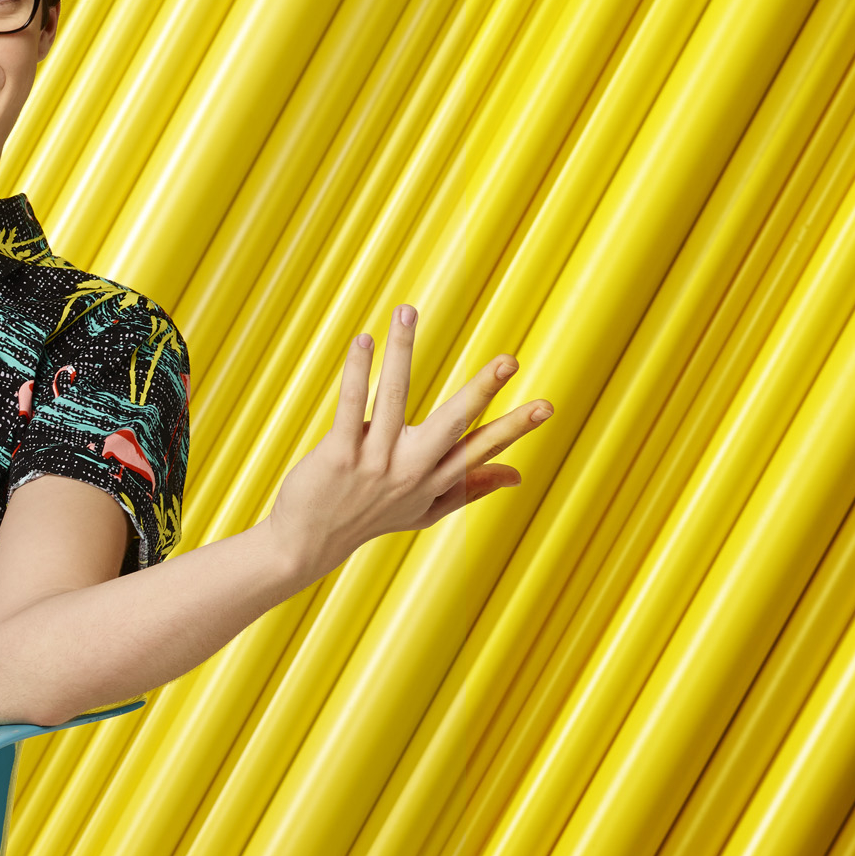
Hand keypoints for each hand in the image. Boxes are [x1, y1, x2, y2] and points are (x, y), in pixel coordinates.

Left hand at [263, 302, 551, 579]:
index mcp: (433, 480)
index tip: (548, 406)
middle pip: (452, 425)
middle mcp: (409, 470)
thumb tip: (518, 474)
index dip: (514, 428)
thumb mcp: (424, 511)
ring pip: (393, 397)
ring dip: (401, 351)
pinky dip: (357, 370)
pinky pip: (351, 404)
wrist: (306, 544)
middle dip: (481, 391)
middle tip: (510, 360)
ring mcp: (373, 461)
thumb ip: (470, 489)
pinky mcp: (338, 454)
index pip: (480, 449)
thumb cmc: (369, 519)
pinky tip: (364, 340)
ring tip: (407, 311)